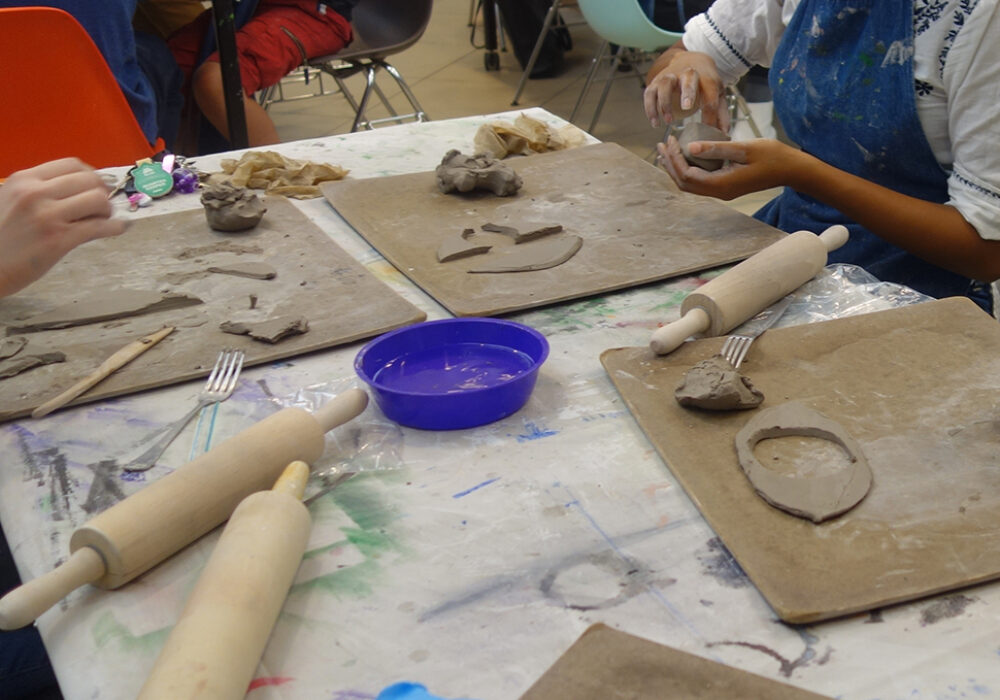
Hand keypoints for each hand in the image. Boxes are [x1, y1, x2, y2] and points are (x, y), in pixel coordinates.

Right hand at [0, 158, 126, 296]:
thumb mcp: (11, 202)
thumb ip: (39, 193)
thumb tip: (79, 191)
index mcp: (24, 180)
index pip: (72, 165)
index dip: (91, 175)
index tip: (96, 186)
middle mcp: (36, 193)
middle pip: (89, 180)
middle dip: (103, 192)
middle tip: (103, 205)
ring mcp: (47, 216)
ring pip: (97, 200)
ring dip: (108, 210)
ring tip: (103, 219)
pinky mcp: (58, 240)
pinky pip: (98, 227)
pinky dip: (115, 227)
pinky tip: (119, 228)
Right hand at [643, 48, 728, 129]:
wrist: (689, 60)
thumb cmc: (704, 83)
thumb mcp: (717, 93)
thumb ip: (721, 113)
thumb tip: (723, 133)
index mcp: (706, 78)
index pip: (710, 97)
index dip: (710, 116)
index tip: (708, 132)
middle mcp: (688, 73)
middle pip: (688, 80)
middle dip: (688, 92)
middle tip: (686, 107)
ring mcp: (670, 76)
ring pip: (665, 85)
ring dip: (665, 103)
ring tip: (668, 122)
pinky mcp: (656, 82)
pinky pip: (650, 94)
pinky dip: (650, 108)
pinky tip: (655, 122)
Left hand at [656, 135, 806, 199]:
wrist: (791, 170)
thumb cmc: (772, 156)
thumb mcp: (744, 148)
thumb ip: (717, 147)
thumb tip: (690, 147)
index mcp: (721, 184)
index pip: (687, 175)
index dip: (674, 159)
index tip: (671, 139)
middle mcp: (719, 192)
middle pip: (684, 184)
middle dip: (670, 165)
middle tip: (661, 145)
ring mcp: (722, 191)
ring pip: (690, 185)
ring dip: (677, 168)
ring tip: (667, 151)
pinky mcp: (726, 187)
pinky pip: (700, 182)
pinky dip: (688, 170)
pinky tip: (686, 156)